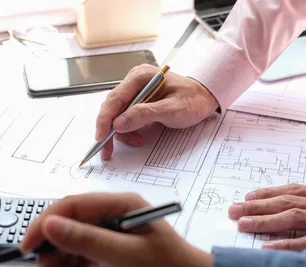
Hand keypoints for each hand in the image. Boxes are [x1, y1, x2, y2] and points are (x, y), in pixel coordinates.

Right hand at [21, 193, 211, 266]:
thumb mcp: (125, 258)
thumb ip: (86, 240)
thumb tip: (49, 225)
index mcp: (120, 205)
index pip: (71, 206)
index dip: (45, 224)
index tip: (28, 248)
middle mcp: (114, 215)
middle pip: (67, 227)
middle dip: (54, 254)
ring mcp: (112, 235)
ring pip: (72, 245)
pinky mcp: (112, 253)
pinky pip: (82, 259)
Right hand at [95, 64, 218, 159]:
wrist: (205, 97)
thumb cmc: (193, 100)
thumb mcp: (171, 110)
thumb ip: (144, 115)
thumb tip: (119, 124)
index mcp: (140, 77)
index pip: (114, 99)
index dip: (105, 120)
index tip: (101, 138)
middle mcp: (134, 81)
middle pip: (112, 107)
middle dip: (109, 130)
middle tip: (107, 151)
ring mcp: (136, 91)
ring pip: (117, 114)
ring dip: (121, 132)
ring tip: (136, 141)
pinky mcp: (138, 100)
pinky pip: (125, 116)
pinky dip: (128, 130)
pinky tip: (137, 136)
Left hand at [228, 164, 305, 250]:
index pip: (296, 191)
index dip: (270, 194)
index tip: (249, 196)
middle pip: (287, 203)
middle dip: (258, 207)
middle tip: (232, 210)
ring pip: (294, 219)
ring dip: (265, 221)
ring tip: (241, 223)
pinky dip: (288, 245)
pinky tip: (268, 248)